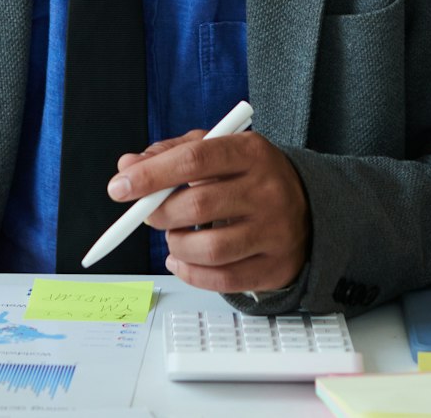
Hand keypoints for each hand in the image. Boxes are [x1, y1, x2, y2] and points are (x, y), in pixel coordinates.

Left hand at [110, 130, 309, 293]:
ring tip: (175, 236)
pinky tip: (183, 260)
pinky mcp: (275, 266)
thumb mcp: (217, 150)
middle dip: (159, 213)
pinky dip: (190, 273)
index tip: (120, 186)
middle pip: (198, 206)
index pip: (195, 158)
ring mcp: (275, 231)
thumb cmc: (250, 176)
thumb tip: (128, 167)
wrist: (310, 207)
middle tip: (148, 214)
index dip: (152, 174)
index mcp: (251, 152)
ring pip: (208, 249)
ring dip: (176, 245)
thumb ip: (170, 154)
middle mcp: (268, 190)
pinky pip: (222, 280)